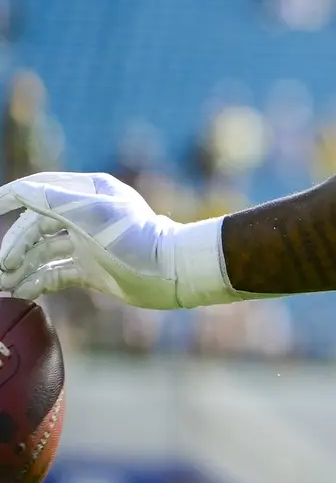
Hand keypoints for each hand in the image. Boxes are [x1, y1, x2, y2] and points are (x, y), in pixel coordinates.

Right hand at [0, 172, 240, 306]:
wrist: (171, 273)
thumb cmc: (134, 237)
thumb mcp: (90, 213)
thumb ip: (52, 200)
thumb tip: (19, 191)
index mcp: (87, 192)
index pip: (36, 189)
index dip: (9, 199)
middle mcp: (85, 215)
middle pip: (35, 226)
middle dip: (14, 245)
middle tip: (0, 267)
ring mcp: (87, 244)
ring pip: (42, 252)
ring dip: (20, 266)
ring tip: (3, 284)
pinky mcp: (92, 270)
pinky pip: (55, 273)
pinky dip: (36, 282)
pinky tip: (20, 292)